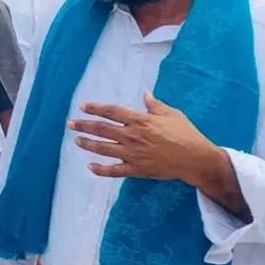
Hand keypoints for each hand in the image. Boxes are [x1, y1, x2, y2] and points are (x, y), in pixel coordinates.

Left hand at [69, 92, 216, 182]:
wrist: (195, 159)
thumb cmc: (185, 133)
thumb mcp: (171, 114)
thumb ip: (155, 105)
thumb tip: (145, 94)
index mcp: (140, 120)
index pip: (112, 112)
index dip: (96, 108)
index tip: (83, 107)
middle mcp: (132, 136)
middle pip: (103, 129)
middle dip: (84, 125)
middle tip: (70, 123)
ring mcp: (132, 154)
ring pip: (104, 148)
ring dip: (88, 144)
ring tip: (76, 140)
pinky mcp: (136, 169)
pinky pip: (114, 170)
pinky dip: (100, 169)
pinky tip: (90, 166)